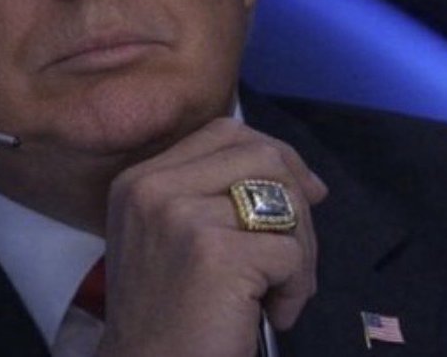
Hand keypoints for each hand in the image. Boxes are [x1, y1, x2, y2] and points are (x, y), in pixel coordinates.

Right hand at [95, 116, 328, 356]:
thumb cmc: (168, 315)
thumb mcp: (172, 237)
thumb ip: (217, 196)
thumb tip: (306, 181)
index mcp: (140, 179)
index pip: (225, 132)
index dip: (276, 156)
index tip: (303, 194)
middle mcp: (154, 188)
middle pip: (262, 156)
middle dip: (297, 205)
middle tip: (294, 259)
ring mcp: (182, 216)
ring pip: (283, 201)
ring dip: (301, 250)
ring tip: (281, 291)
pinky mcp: (215, 253)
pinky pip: (289, 253)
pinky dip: (297, 289)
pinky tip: (273, 315)